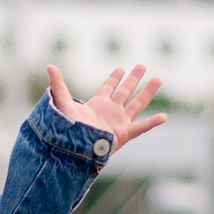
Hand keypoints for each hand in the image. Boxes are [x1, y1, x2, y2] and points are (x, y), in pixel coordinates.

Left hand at [46, 63, 166, 153]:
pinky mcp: (124, 134)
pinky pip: (141, 127)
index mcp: (97, 105)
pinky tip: (164, 117)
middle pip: (125, 92)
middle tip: (142, 66)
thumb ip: (58, 85)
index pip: (107, 88)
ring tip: (158, 79)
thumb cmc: (67, 128)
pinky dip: (152, 123)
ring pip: (137, 104)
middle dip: (133, 79)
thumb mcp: (62, 102)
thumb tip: (49, 66)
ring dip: (147, 92)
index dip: (114, 78)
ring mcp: (118, 122)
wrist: (72, 147)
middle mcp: (110, 112)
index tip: (120, 68)